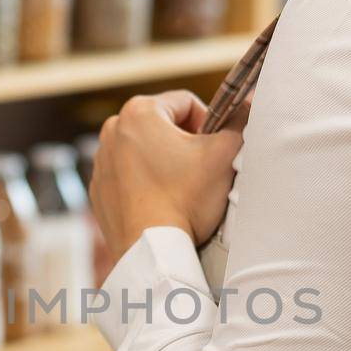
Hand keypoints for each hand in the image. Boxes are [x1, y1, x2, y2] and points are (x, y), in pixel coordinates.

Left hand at [90, 90, 243, 261]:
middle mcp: (113, 131)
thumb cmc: (185, 198)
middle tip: (200, 170)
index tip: (214, 148)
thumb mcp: (224, 154)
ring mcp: (101, 161)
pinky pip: (128, 176)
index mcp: (139, 112)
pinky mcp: (99, 189)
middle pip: (163, 125)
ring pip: (145, 150)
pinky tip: (161, 201)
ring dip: (165, 162)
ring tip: (181, 188)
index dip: (209, 122)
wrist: (151, 248)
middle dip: (185, 143)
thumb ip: (240, 121)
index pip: (186, 102)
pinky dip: (145, 183)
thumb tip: (251, 103)